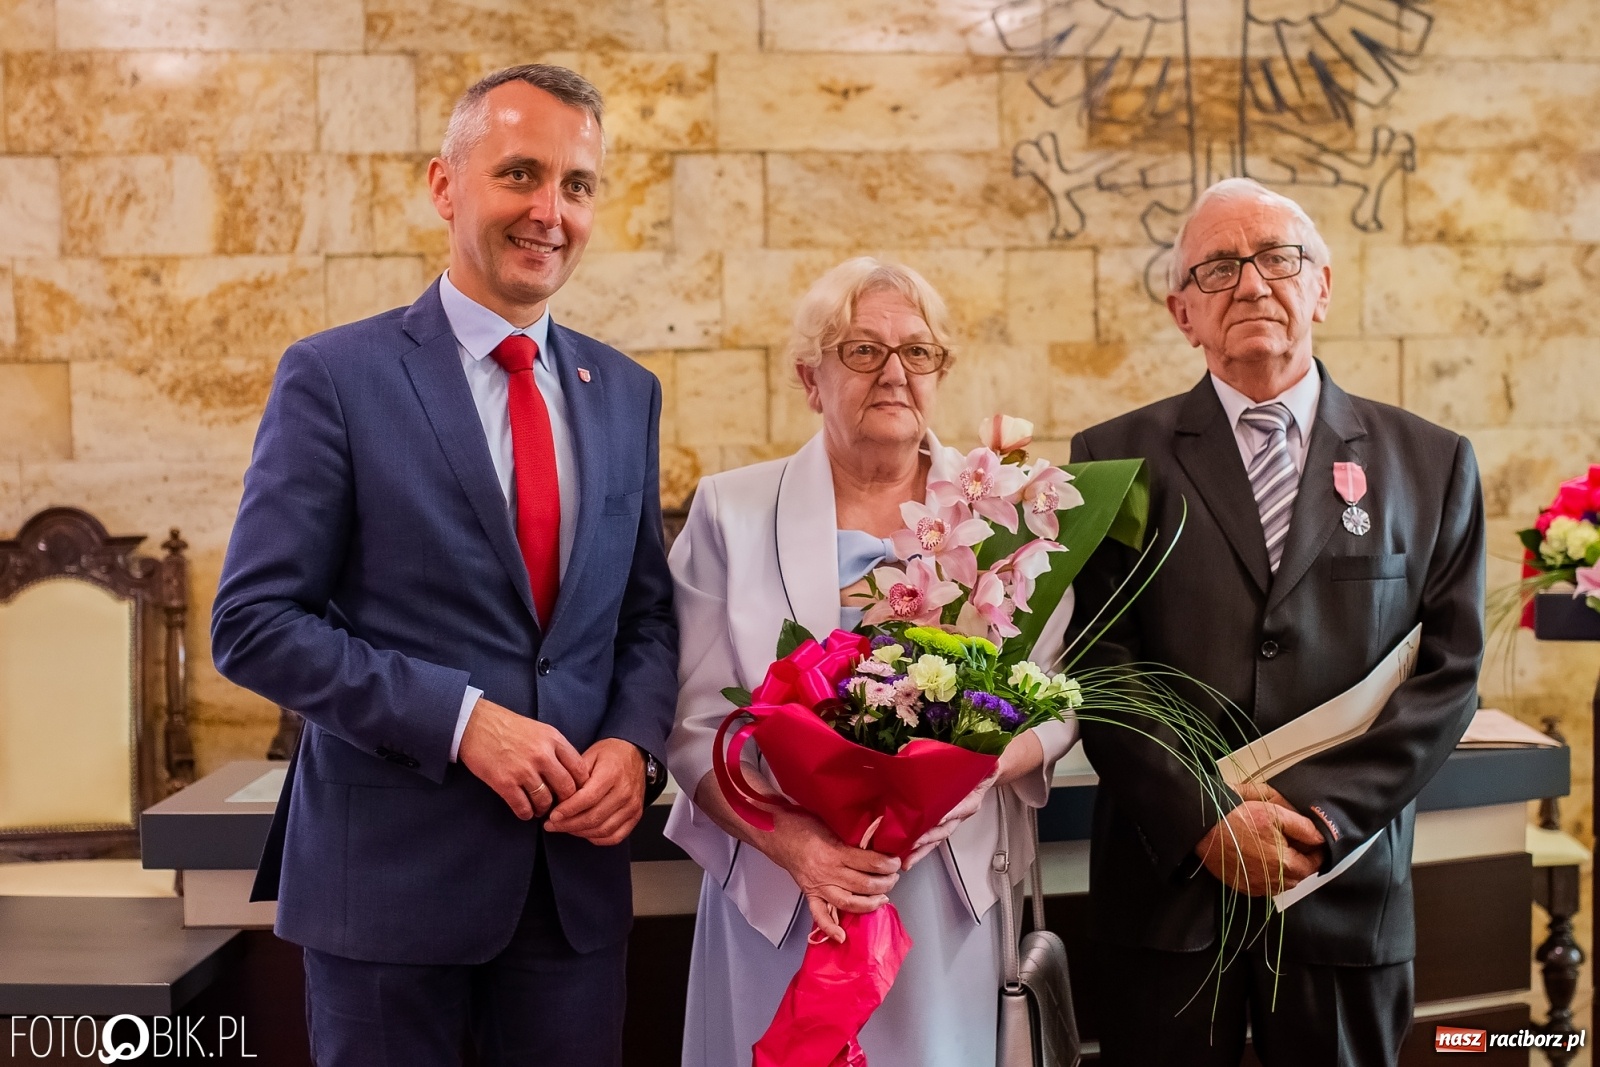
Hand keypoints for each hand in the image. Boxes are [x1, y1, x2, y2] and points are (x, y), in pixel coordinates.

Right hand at [458, 698, 588, 819]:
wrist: (475, 723)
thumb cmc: (509, 727)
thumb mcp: (540, 730)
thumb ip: (557, 749)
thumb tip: (571, 774)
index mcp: (553, 739)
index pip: (579, 769)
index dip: (581, 785)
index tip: (576, 793)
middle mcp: (542, 755)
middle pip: (566, 789)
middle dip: (565, 802)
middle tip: (559, 806)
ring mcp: (523, 769)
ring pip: (545, 801)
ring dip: (544, 809)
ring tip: (540, 809)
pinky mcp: (504, 782)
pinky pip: (523, 807)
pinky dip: (526, 814)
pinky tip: (525, 812)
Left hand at [545, 739, 645, 845]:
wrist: (634, 754)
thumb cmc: (610, 754)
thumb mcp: (589, 755)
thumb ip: (574, 775)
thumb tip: (556, 795)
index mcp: (612, 773)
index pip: (588, 798)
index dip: (568, 810)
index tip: (552, 816)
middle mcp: (625, 791)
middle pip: (594, 817)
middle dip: (568, 825)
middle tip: (552, 825)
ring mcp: (632, 805)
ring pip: (603, 829)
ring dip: (580, 833)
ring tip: (565, 828)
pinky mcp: (636, 815)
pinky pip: (616, 836)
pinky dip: (598, 838)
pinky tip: (585, 833)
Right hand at [764, 809, 900, 942]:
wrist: (774, 832)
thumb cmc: (803, 823)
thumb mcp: (831, 823)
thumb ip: (850, 837)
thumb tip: (875, 843)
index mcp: (834, 851)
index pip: (869, 862)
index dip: (887, 863)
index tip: (896, 861)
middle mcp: (827, 872)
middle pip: (864, 884)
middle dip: (885, 883)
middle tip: (894, 878)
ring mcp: (818, 885)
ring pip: (848, 902)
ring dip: (870, 903)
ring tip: (883, 898)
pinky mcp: (809, 893)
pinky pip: (818, 914)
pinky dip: (829, 928)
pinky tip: (841, 936)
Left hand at [904, 767, 999, 869]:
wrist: (985, 773)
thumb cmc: (981, 767)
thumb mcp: (985, 760)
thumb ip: (986, 762)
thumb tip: (994, 763)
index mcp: (971, 799)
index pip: (961, 808)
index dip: (950, 814)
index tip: (938, 819)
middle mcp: (961, 813)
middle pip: (944, 829)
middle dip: (929, 839)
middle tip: (914, 844)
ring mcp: (951, 820)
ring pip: (936, 838)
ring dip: (921, 850)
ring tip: (907, 861)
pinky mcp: (941, 822)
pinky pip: (930, 837)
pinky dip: (918, 848)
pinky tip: (905, 855)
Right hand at [1195, 796, 1326, 896]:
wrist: (1204, 827)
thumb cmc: (1237, 817)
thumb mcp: (1274, 813)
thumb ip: (1302, 827)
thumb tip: (1320, 838)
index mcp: (1285, 863)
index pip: (1314, 863)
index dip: (1316, 851)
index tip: (1314, 841)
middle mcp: (1272, 880)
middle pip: (1299, 876)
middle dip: (1302, 860)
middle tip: (1296, 842)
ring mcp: (1256, 886)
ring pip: (1282, 883)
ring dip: (1286, 870)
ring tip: (1277, 850)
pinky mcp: (1242, 887)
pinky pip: (1265, 886)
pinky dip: (1269, 876)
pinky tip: (1261, 859)